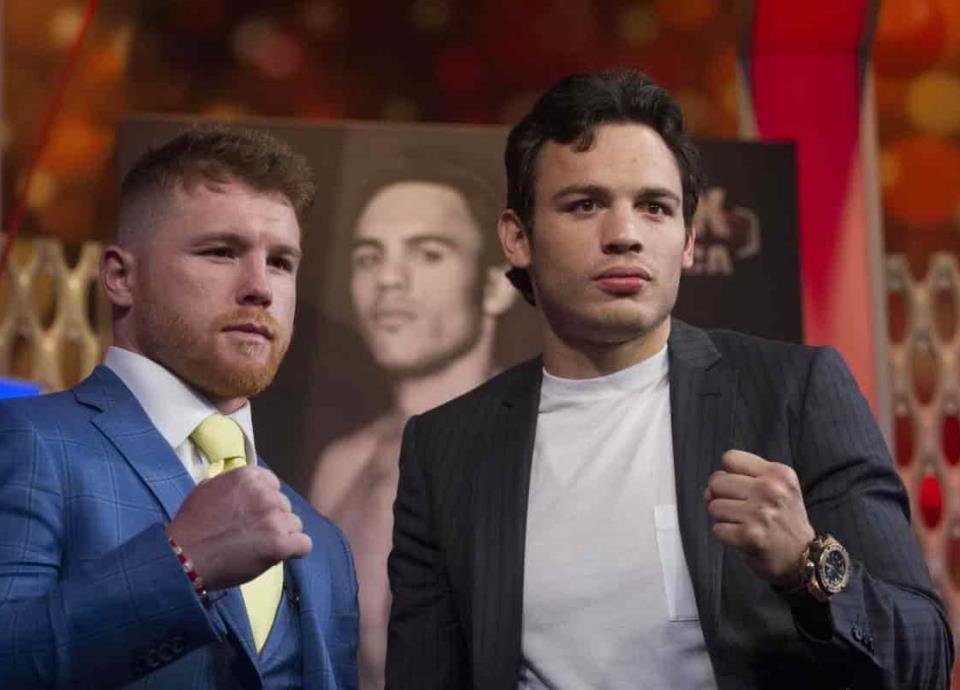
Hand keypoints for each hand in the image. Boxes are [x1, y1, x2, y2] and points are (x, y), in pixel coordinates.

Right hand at [166, 466, 311, 590]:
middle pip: (284, 506)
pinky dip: (294, 551)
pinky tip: (279, 555)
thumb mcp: (209, 489)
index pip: (273, 485)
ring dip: (282, 535)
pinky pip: (304, 544)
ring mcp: (275, 518)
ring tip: (259, 547)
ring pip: (295, 525)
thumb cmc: (191, 525)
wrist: (183, 557)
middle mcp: (265, 494)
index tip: (252, 514)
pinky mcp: (281, 544)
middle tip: (251, 535)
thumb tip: (251, 488)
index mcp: (249, 477)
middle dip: (272, 519)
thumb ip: (235, 485)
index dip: (265, 501)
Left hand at [704, 450, 814, 585]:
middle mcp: (770, 489)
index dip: (729, 473)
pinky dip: (725, 535)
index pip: (730, 458)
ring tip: (742, 523)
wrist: (804, 557)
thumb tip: (710, 488)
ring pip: (713, 506)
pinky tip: (742, 537)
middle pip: (716, 481)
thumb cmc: (784, 519)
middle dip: (721, 496)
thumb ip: (745, 478)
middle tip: (739, 509)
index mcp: (778, 473)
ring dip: (722, 517)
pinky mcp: (750, 535)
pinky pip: (717, 529)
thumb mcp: (779, 487)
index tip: (741, 488)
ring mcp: (759, 512)